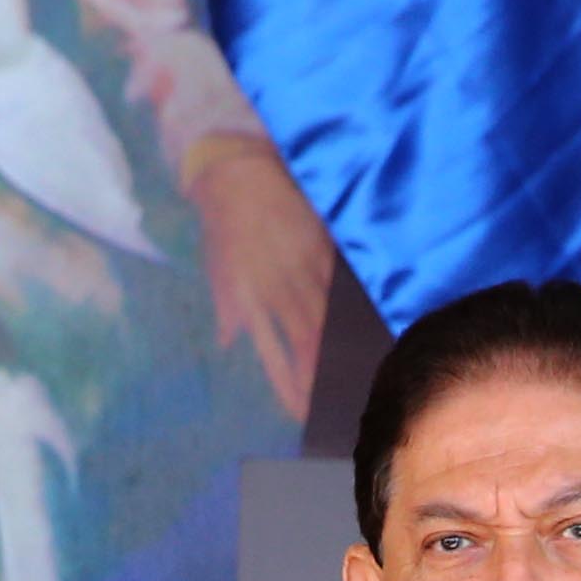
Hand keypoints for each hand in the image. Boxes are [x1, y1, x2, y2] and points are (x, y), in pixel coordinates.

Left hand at [184, 135, 336, 415]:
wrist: (236, 171)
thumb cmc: (223, 223)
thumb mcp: (217, 269)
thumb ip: (227, 309)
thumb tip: (228, 343)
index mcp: (250, 297)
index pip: (273, 352)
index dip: (288, 383)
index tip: (301, 410)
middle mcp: (279, 286)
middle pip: (307, 341)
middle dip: (321, 374)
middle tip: (337, 403)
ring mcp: (303, 266)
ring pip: (328, 315)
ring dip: (339, 345)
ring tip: (354, 372)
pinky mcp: (322, 244)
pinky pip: (339, 284)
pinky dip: (351, 307)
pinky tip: (363, 325)